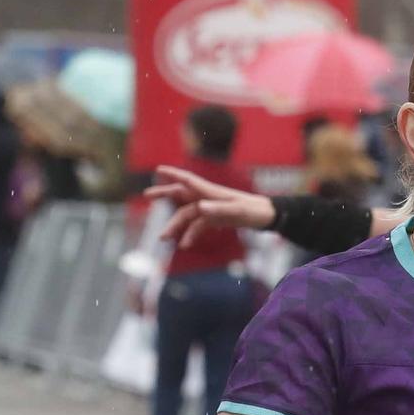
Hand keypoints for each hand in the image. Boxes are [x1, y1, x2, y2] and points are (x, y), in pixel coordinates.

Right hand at [143, 164, 276, 248]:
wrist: (266, 217)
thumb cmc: (252, 211)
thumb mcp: (236, 212)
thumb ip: (217, 210)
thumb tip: (199, 208)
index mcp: (211, 192)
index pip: (188, 180)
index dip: (173, 174)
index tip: (158, 169)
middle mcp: (207, 198)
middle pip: (182, 194)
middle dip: (164, 195)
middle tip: (147, 195)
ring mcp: (210, 208)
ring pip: (187, 215)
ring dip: (175, 226)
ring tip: (162, 238)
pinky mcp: (215, 219)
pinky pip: (198, 226)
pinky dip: (191, 234)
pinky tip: (185, 245)